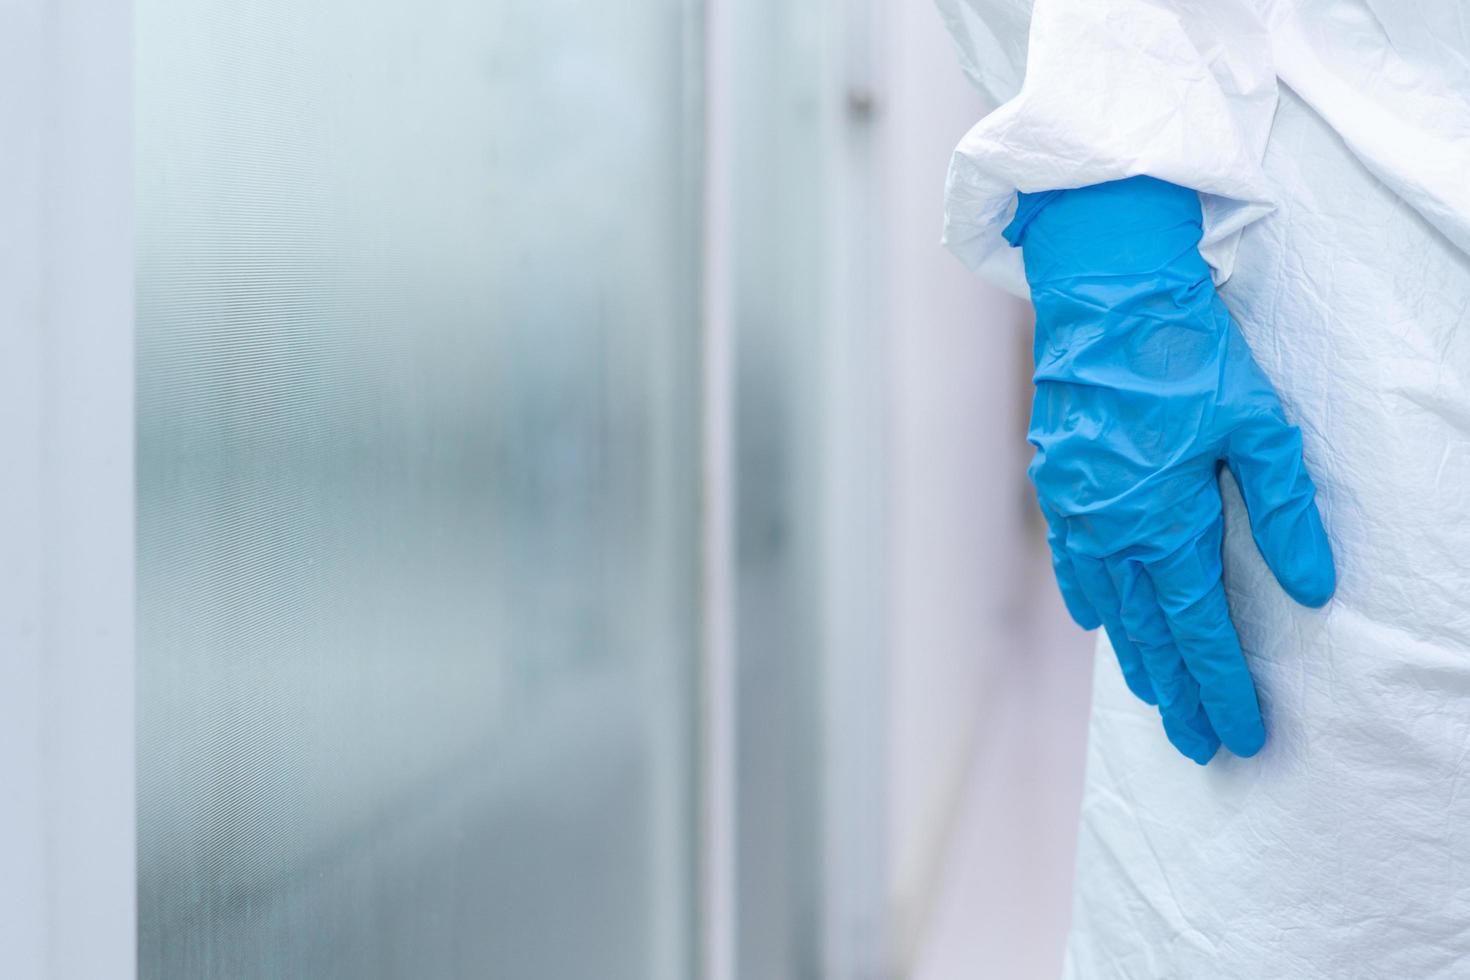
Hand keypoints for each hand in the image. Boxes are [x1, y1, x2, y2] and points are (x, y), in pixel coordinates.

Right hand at [1008, 176, 1335, 763]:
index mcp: (1165, 520)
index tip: (1241, 735)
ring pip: (1108, 607)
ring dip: (1136, 659)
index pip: (1199, 629)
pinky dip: (1090, 601)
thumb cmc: (1187, 353)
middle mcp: (1112, 529)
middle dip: (1180, 694)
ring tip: (1158, 702)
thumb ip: (1284, 513)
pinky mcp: (1056, 481)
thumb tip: (1310, 589)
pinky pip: (1073, 562)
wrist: (1104, 293)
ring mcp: (1076, 509)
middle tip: (1202, 745)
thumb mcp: (1257, 426)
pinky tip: (1098, 621)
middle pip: (1150, 634)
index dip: (1222, 687)